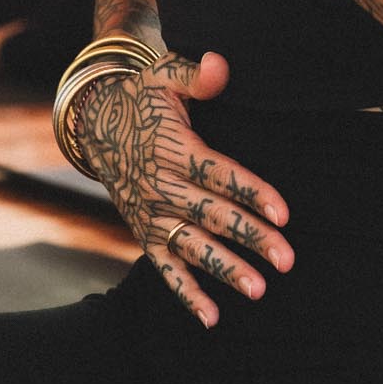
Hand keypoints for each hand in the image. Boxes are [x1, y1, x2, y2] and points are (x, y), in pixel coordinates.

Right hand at [77, 49, 292, 328]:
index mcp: (175, 148)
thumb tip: (220, 65)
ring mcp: (152, 214)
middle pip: (214, 215)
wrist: (95, 125)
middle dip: (251, 237)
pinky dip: (187, 293)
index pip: (219, 173)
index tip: (284, 213)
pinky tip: (212, 318)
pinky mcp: (144, 233)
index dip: (252, 192)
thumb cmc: (142, 98)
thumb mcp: (163, 75)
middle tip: (287, 260)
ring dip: (226, 269)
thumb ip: (195, 75)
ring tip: (258, 290)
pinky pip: (166, 268)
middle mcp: (163, 186)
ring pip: (194, 246)